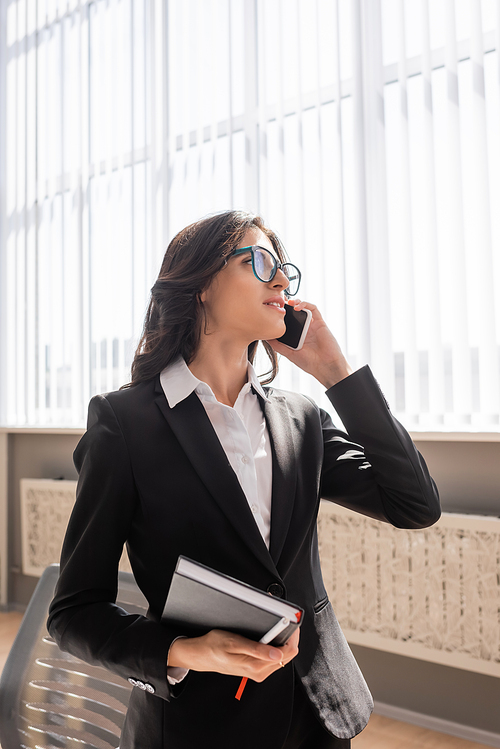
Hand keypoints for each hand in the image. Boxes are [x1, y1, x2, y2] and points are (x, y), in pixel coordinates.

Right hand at [167, 627, 299, 681]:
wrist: (201, 655)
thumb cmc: (214, 646)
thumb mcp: (234, 643)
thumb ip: (258, 650)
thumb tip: (278, 654)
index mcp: (256, 666)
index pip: (288, 652)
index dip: (292, 634)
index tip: (291, 620)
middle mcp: (260, 672)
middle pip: (287, 653)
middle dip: (287, 634)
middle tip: (282, 617)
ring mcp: (258, 671)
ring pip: (281, 654)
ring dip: (280, 638)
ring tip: (274, 623)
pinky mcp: (256, 668)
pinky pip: (272, 655)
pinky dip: (273, 643)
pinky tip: (266, 634)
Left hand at [267, 299, 352, 387]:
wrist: (326, 366)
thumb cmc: (309, 363)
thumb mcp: (289, 354)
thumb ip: (277, 345)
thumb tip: (264, 337)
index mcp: (295, 336)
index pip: (286, 321)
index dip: (279, 314)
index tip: (270, 309)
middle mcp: (303, 329)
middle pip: (293, 312)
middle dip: (285, 305)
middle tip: (277, 301)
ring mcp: (312, 325)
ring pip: (303, 308)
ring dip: (295, 302)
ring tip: (287, 302)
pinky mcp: (320, 322)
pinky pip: (313, 309)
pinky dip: (305, 304)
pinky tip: (297, 307)